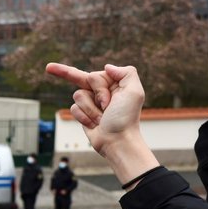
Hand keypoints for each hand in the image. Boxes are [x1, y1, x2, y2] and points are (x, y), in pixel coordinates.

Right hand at [45, 62, 158, 185]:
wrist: (117, 141)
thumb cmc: (126, 118)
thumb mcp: (134, 92)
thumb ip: (126, 72)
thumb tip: (107, 67)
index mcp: (114, 83)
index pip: (94, 75)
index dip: (98, 87)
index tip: (109, 101)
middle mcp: (102, 91)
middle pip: (82, 82)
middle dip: (95, 97)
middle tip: (108, 108)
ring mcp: (92, 102)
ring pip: (77, 96)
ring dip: (90, 109)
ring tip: (102, 118)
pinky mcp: (83, 114)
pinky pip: (73, 108)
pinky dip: (83, 117)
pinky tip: (94, 124)